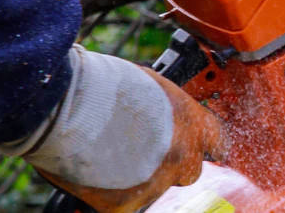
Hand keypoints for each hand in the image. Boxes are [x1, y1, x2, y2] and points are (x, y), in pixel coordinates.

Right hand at [2, 48, 225, 212]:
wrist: (66, 105)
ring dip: (139, 178)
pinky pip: (125, 205)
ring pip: (155, 189)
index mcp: (192, 122)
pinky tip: (96, 174)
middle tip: (143, 151)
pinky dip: (111, 195)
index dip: (206, 145)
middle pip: (189, 171)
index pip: (218, 141)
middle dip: (170, 164)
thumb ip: (165, 110)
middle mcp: (181, 156)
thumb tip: (163, 116)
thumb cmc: (101, 85)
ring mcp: (156, 183)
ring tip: (109, 156)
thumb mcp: (149, 85)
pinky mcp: (126, 204)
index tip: (200, 148)